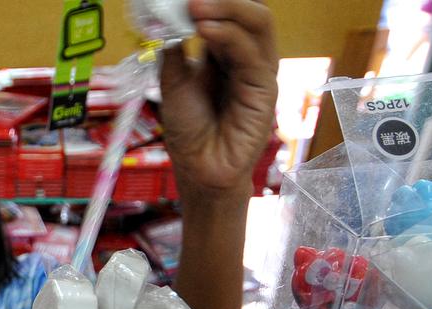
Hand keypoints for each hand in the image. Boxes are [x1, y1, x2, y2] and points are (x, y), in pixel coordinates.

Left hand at [158, 0, 278, 196]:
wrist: (199, 169)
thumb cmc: (189, 131)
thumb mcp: (173, 84)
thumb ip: (174, 53)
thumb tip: (167, 22)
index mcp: (225, 54)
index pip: (228, 15)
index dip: (212, 4)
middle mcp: (246, 59)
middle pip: (248, 14)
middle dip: (222, 0)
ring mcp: (258, 73)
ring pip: (258, 25)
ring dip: (227, 10)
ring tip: (196, 7)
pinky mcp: (264, 91)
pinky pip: (252, 55)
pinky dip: (230, 37)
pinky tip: (205, 30)